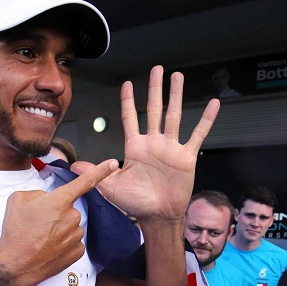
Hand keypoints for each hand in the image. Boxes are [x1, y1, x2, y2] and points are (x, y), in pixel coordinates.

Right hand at [0, 159, 117, 285]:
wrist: (16, 265)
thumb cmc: (15, 232)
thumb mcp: (18, 200)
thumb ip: (37, 193)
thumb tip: (46, 199)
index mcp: (59, 201)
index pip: (84, 182)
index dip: (100, 171)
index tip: (112, 163)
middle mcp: (72, 217)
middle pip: (69, 209)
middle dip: (57, 213)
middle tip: (39, 224)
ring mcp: (76, 235)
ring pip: (72, 226)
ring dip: (60, 229)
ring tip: (41, 238)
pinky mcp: (77, 252)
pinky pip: (74, 242)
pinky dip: (64, 244)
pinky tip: (49, 248)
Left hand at [71, 66, 219, 222]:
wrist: (157, 217)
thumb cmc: (135, 204)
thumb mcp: (110, 187)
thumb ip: (95, 173)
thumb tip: (73, 165)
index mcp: (135, 147)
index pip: (130, 118)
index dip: (127, 101)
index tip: (127, 84)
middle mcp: (153, 143)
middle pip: (153, 109)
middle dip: (155, 89)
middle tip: (157, 69)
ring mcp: (171, 148)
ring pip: (174, 115)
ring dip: (176, 96)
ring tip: (177, 76)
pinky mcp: (186, 157)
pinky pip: (198, 135)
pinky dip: (207, 120)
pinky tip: (214, 104)